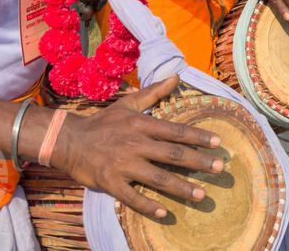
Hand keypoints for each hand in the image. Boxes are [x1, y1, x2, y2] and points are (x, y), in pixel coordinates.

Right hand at [53, 75, 222, 219]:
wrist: (68, 140)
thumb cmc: (103, 123)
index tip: (218, 142)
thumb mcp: (128, 104)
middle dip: (198, 161)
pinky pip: (132, 197)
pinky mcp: (110, 182)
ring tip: (201, 194)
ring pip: (157, 178)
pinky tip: (164, 213)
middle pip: (172, 154)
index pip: (175, 131)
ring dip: (180, 187)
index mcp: (141, 124)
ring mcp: (122, 164)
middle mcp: (135, 143)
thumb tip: (177, 76)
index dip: (198, 136)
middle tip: (219, 168)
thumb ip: (154, 92)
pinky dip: (147, 206)